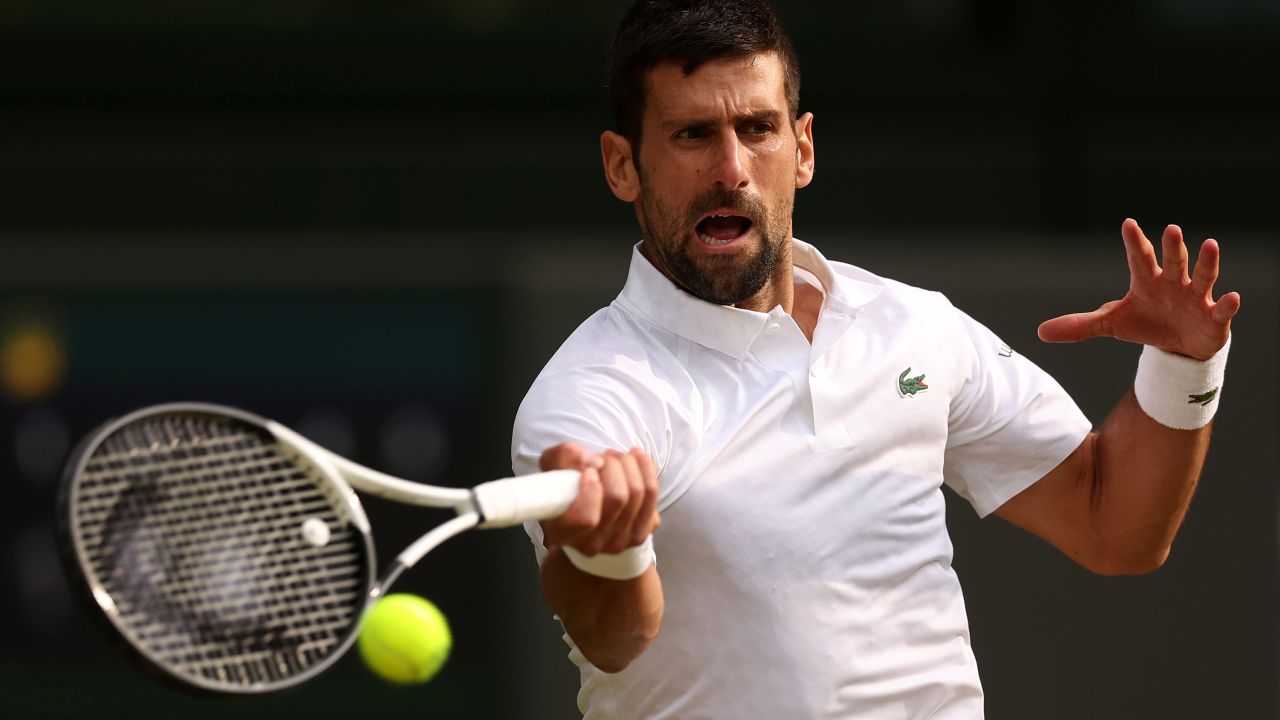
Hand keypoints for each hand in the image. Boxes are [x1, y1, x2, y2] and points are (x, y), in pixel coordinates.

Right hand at [538, 442, 659, 555]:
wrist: (585, 506)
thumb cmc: (566, 484)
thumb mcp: (553, 466)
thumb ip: (565, 457)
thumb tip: (595, 462)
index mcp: (561, 533)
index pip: (586, 518)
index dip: (592, 490)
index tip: (589, 471)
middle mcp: (590, 544)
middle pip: (617, 497)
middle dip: (612, 465)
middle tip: (602, 458)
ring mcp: (618, 543)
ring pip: (636, 492)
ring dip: (627, 464)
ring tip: (615, 458)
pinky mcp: (640, 533)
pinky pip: (652, 493)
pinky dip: (645, 467)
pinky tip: (635, 458)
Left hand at [1038, 218, 1240, 359]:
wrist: (1177, 345)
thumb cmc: (1145, 324)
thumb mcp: (1111, 324)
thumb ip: (1079, 325)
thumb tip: (1040, 332)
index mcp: (1147, 280)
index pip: (1139, 257)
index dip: (1134, 241)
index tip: (1128, 223)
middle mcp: (1173, 282)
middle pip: (1172, 260)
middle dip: (1171, 246)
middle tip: (1170, 229)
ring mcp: (1196, 297)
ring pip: (1202, 275)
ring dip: (1206, 261)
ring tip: (1209, 244)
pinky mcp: (1214, 316)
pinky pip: (1223, 309)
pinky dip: (1229, 304)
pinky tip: (1232, 297)